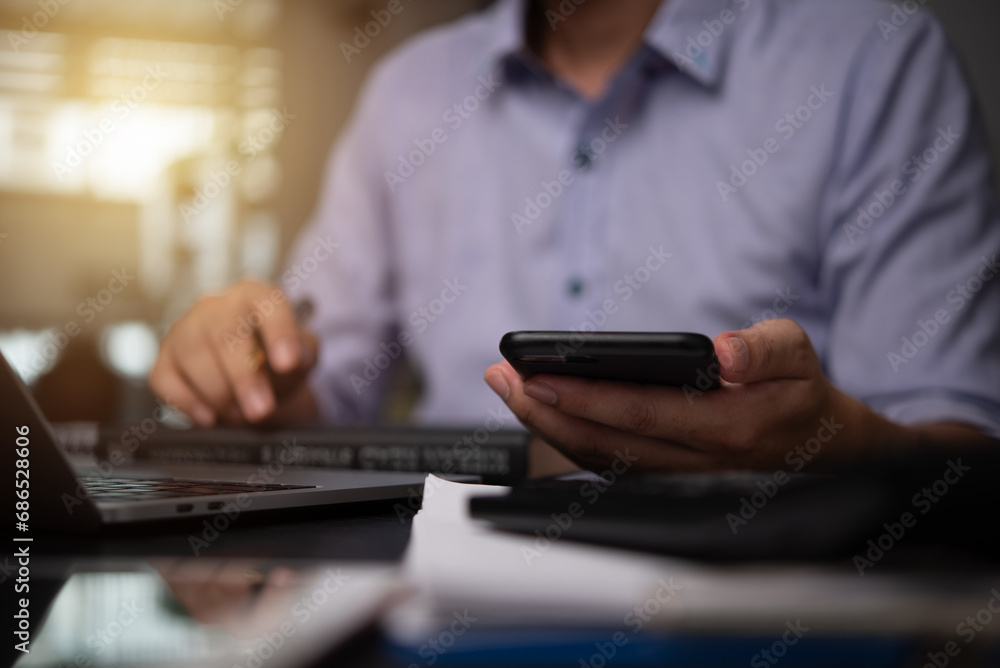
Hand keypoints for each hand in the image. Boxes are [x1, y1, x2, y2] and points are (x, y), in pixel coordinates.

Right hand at [150, 280, 318, 425]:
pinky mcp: (164, 358)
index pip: (268, 304)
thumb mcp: (300, 355)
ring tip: (241, 415)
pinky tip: (209, 417)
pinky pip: (165, 380)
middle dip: (244, 377)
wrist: (253, 375)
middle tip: (261, 410)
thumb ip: (301, 355)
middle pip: (224, 333)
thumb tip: (289, 363)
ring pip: (193, 354)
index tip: (288, 364)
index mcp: (256, 296)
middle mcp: (216, 306)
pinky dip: (188, 403)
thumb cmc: (275, 359)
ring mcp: (184, 329)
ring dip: (219, 393)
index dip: (279, 333)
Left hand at [484, 319, 916, 472]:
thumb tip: (725, 355)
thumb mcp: (799, 355)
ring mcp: (678, 479)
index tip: (537, 377)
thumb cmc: (800, 394)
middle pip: (606, 444)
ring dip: (548, 428)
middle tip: (502, 377)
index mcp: (732, 430)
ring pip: (600, 460)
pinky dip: (568, 440)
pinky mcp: (666, 480)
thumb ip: (765, 351)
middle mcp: (698, 465)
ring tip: (510, 388)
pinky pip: (608, 465)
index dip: (585, 398)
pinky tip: (542, 412)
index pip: (643, 414)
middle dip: (546, 412)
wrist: (820, 451)